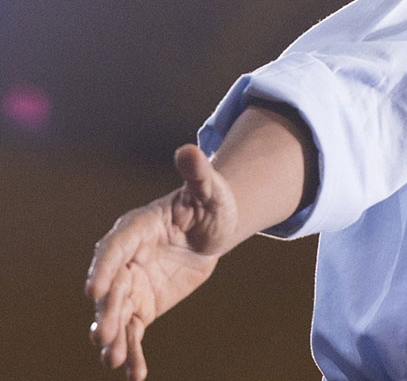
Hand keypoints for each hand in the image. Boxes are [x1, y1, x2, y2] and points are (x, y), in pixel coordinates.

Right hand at [86, 144, 240, 379]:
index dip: (104, 267)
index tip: (93, 290)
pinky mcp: (143, 304)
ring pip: (118, 313)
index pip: (114, 247)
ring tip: (114, 359)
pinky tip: (134, 374)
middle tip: (104, 334)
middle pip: (111, 286)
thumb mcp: (210, 189)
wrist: (213, 227)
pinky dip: (133, 351)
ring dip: (114, 337)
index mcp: (136, 228)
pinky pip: (134, 330)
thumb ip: (198, 173)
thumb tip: (190, 149)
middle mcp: (126, 259)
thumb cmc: (210, 202)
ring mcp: (132, 284)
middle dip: (107, 310)